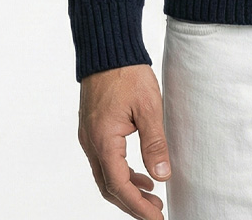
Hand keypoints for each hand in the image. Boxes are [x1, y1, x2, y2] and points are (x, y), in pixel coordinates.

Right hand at [78, 63, 171, 217]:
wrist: (107, 49)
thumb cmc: (127, 73)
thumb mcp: (149, 107)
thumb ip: (155, 143)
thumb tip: (163, 176)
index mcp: (104, 140)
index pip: (119, 186)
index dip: (137, 206)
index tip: (156, 217)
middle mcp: (91, 143)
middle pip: (109, 187)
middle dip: (132, 203)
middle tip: (156, 211)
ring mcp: (89, 136)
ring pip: (105, 175)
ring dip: (127, 189)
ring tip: (152, 196)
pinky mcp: (92, 129)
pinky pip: (104, 161)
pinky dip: (121, 172)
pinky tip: (140, 172)